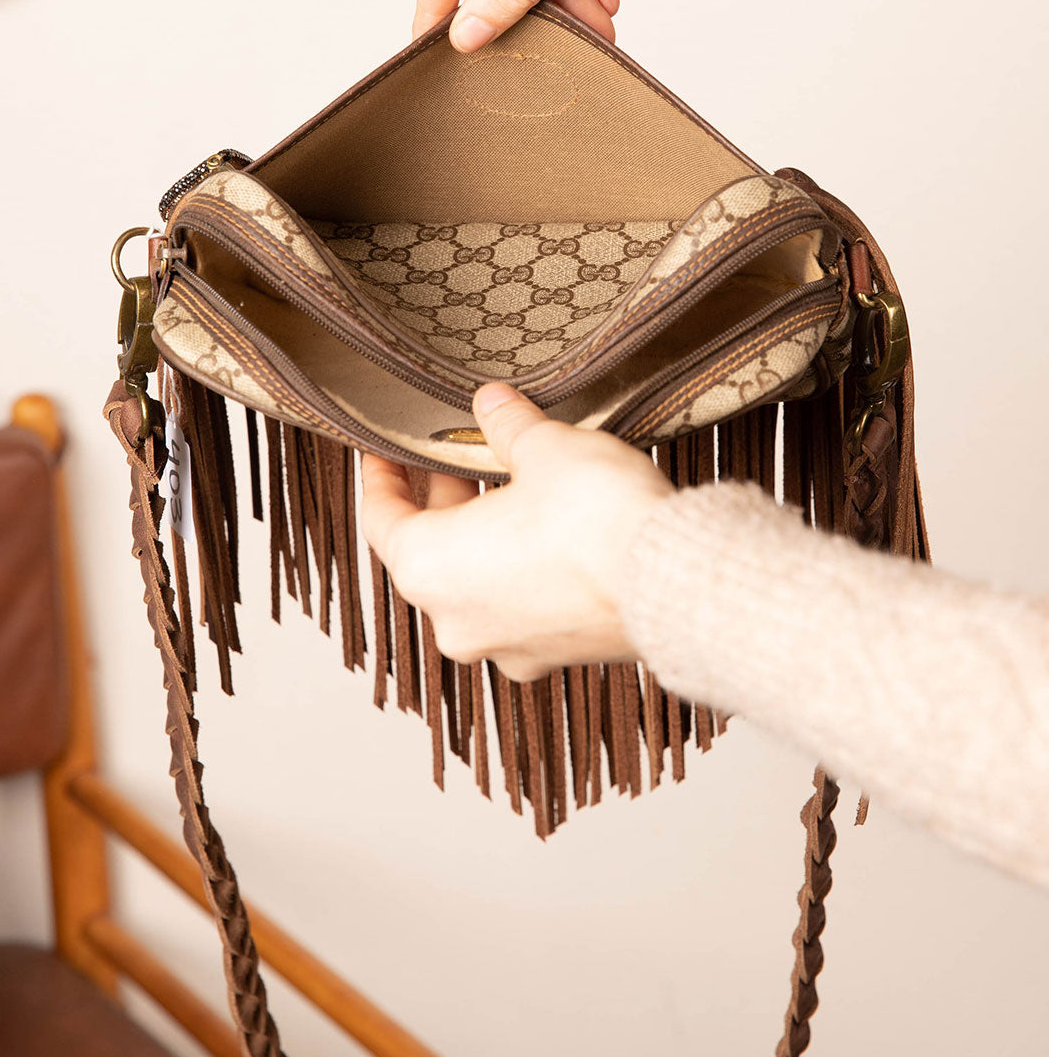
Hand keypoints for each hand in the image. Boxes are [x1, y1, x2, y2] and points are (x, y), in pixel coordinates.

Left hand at [360, 383, 672, 681]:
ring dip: (483, 536)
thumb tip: (492, 402)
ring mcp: (507, 647)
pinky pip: (519, 606)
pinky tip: (549, 532)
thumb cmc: (597, 520)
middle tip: (456, 454)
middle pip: (427, 553)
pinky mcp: (554, 654)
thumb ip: (508, 424)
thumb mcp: (544, 448)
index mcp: (429, 570)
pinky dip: (520, 570)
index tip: (384, 452)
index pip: (380, 520)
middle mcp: (457, 621)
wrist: (675, 583)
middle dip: (442, 500)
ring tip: (511, 486)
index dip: (381, 478)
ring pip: (474, 583)